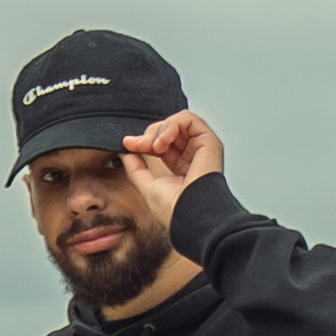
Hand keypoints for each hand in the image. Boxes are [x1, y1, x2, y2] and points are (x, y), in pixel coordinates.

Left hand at [118, 110, 223, 232]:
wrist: (187, 216)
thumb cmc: (173, 210)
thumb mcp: (146, 185)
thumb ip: (136, 168)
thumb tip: (126, 151)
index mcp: (181, 167)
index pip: (161, 143)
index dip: (144, 140)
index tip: (128, 144)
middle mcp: (193, 156)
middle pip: (169, 129)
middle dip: (150, 134)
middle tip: (140, 146)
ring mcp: (202, 148)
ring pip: (178, 122)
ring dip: (160, 130)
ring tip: (155, 147)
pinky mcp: (209, 142)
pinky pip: (189, 119)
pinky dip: (171, 125)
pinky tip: (163, 142)